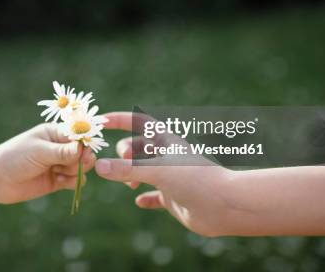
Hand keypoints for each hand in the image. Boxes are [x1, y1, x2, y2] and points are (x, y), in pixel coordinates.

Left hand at [0, 123, 95, 203]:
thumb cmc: (15, 157)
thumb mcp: (39, 152)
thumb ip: (62, 152)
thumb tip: (84, 149)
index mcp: (55, 133)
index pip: (78, 135)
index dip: (84, 142)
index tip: (84, 151)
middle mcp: (59, 147)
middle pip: (83, 152)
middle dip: (81, 159)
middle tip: (69, 164)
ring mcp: (58, 164)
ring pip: (81, 167)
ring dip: (74, 171)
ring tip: (58, 172)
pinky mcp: (57, 180)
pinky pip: (74, 181)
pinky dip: (71, 182)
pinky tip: (58, 181)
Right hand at [94, 112, 232, 236]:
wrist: (225, 205)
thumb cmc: (195, 179)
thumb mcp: (157, 170)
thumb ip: (127, 169)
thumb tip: (98, 166)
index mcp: (165, 141)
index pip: (138, 122)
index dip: (120, 120)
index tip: (100, 122)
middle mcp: (167, 156)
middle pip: (137, 147)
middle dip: (124, 153)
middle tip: (122, 164)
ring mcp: (171, 177)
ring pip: (143, 170)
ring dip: (131, 175)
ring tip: (130, 184)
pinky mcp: (175, 197)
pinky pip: (156, 195)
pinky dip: (147, 197)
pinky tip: (139, 201)